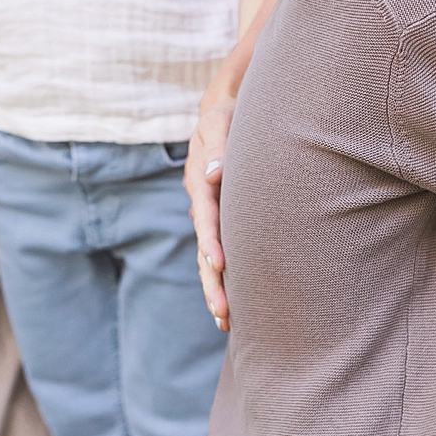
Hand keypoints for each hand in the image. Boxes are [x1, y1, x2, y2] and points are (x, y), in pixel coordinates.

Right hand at [186, 93, 234, 331]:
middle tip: (223, 313)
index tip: (220, 264)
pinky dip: (224, 277)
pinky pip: (222, 251)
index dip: (211, 241)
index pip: (205, 217)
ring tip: (225, 322)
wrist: (225, 113)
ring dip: (216, 288)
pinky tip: (234, 304)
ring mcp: (212, 214)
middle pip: (204, 248)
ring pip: (209, 257)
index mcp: (201, 183)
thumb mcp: (219, 121)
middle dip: (212, 281)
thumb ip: (216, 147)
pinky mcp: (224, 219)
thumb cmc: (226, 116)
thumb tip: (214, 176)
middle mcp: (203, 204)